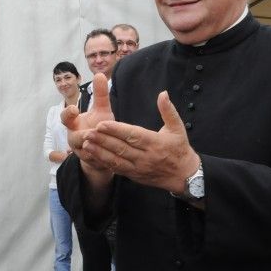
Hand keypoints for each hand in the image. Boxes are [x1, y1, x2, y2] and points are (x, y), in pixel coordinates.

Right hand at [61, 74, 114, 184]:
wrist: (103, 150)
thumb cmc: (100, 126)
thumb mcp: (101, 110)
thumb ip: (100, 94)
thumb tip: (100, 73)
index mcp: (74, 124)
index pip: (65, 117)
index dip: (68, 113)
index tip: (74, 108)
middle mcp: (74, 138)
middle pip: (73, 138)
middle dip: (81, 136)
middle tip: (89, 133)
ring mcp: (81, 152)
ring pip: (84, 152)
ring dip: (91, 149)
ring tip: (100, 146)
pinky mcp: (90, 163)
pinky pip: (94, 162)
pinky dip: (101, 159)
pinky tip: (109, 157)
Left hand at [80, 91, 200, 193]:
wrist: (184, 176)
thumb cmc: (180, 148)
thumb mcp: (177, 128)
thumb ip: (168, 110)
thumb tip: (163, 93)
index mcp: (155, 142)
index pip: (132, 135)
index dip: (116, 130)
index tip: (102, 124)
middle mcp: (145, 156)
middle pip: (121, 148)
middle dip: (103, 140)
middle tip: (88, 132)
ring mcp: (139, 167)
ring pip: (117, 160)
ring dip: (100, 152)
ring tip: (86, 143)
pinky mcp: (134, 175)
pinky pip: (117, 169)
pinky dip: (104, 162)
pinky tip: (93, 155)